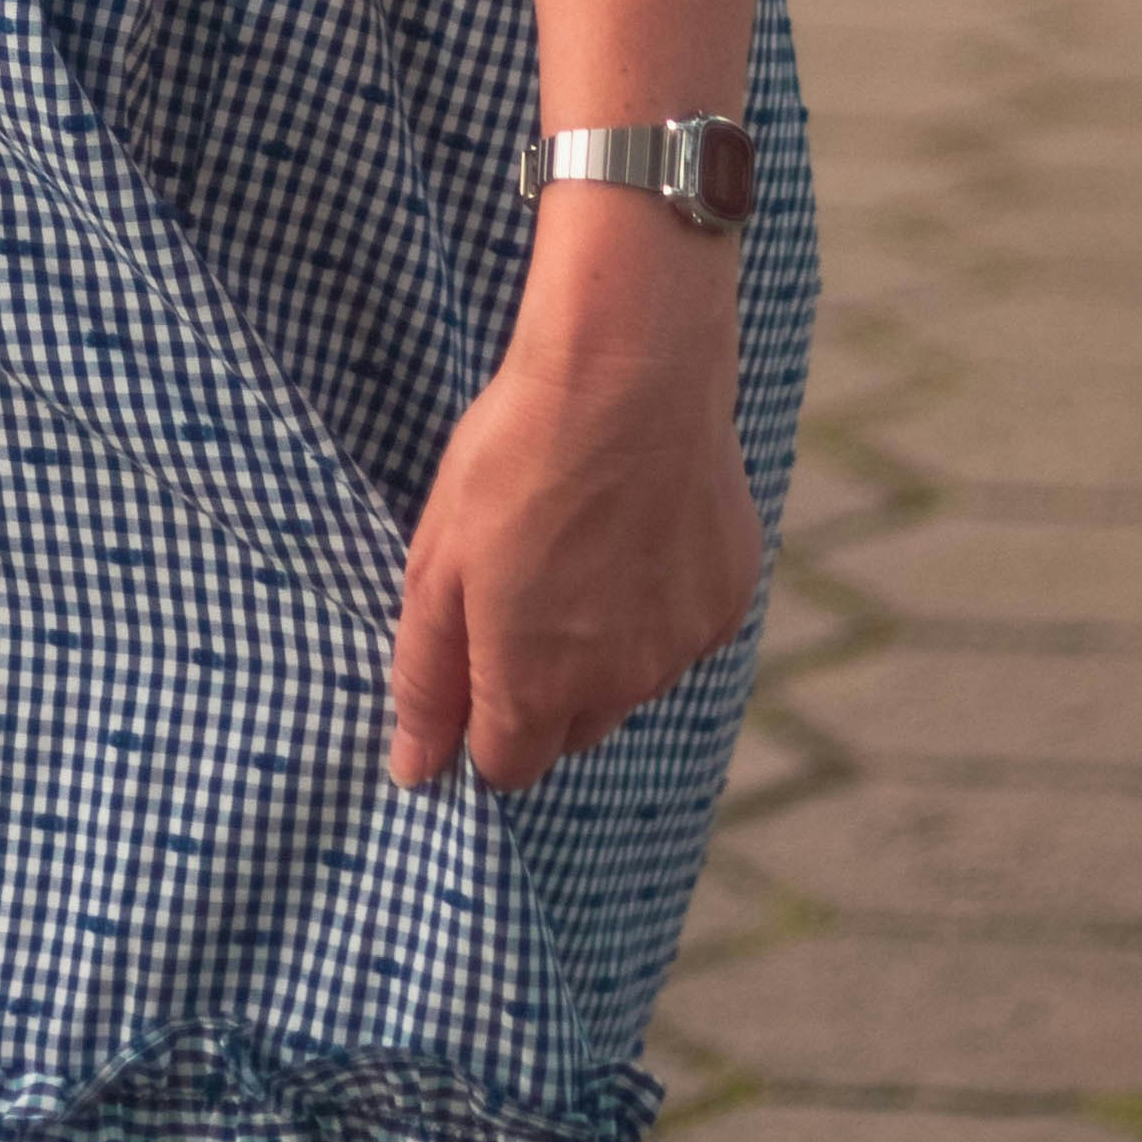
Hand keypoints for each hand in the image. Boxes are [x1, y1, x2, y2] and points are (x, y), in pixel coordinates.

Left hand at [386, 214, 764, 792]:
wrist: (628, 371)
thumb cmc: (518, 456)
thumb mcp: (438, 563)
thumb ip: (426, 678)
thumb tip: (413, 770)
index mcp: (536, 689)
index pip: (504, 767)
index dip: (480, 723)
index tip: (472, 659)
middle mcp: (618, 688)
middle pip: (570, 728)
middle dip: (542, 686)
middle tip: (522, 588)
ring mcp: (682, 645)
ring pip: (631, 678)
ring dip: (605, 642)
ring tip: (582, 541)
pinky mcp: (728, 598)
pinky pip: (682, 628)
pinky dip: (658, 599)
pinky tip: (638, 526)